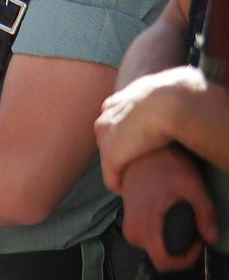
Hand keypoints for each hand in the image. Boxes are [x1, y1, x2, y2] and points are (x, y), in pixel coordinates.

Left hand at [97, 66, 208, 189]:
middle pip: (107, 141)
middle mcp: (104, 119)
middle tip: (138, 162)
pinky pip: (111, 178)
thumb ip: (158, 97)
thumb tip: (175, 92)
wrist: (168, 102)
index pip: (112, 124)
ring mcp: (105, 139)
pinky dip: (120, 185)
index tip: (137, 145)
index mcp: (114, 103)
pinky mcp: (111, 157)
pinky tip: (129, 190)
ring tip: (136, 176)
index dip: (125, 137)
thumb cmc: (173, 93)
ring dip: (121, 168)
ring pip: (109, 159)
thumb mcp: (160, 90)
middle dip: (120, 152)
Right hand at [118, 146, 219, 270]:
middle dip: (179, 250)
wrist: (141, 150)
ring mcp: (128, 223)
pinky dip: (160, 232)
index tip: (197, 243)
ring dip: (169, 241)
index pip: (165, 262)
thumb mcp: (192, 187)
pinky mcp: (128, 217)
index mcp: (145, 225)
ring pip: (152, 247)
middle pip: (159, 256)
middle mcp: (132, 229)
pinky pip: (145, 236)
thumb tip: (213, 236)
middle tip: (192, 230)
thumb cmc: (163, 164)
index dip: (187, 259)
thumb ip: (206, 214)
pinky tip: (169, 215)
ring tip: (182, 221)